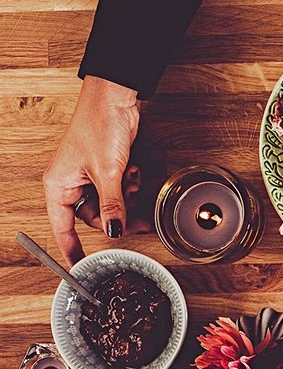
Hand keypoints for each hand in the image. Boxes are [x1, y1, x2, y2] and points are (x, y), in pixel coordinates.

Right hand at [43, 75, 142, 263]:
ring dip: (126, 199)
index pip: (63, 227)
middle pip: (94, 217)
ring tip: (132, 181)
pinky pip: (118, 190)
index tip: (82, 269)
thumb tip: (113, 231)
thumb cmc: (99, 127)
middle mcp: (71, 182)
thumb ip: (112, 206)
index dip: (72, 249)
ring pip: (110, 205)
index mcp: (59, 185)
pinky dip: (129, 185)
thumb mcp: (108, 173)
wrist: (114, 99)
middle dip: (117, 217)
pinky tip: (133, 171)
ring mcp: (89, 176)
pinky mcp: (106, 169)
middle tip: (137, 221)